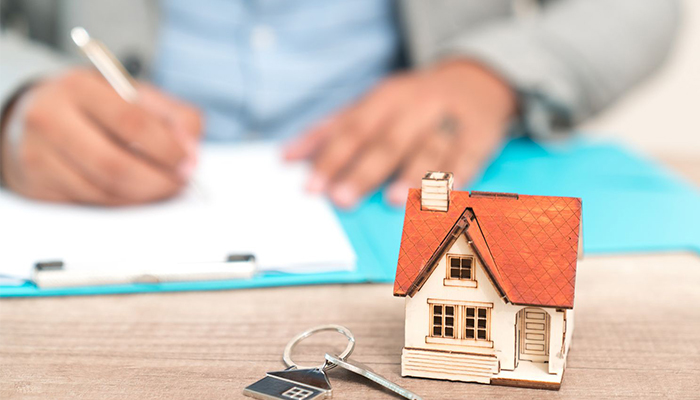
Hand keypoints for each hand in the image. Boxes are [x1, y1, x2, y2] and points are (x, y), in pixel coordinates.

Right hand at [0, 69, 202, 205]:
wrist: (39, 115)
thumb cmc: (97, 107)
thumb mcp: (135, 96)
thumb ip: (173, 116)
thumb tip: (190, 149)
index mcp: (79, 87)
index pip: (131, 122)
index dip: (167, 148)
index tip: (188, 162)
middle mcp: (50, 118)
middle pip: (114, 165)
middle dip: (157, 181)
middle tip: (179, 183)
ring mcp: (37, 154)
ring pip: (103, 190)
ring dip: (143, 195)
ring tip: (162, 187)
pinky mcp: (37, 185)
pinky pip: (90, 203)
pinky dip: (121, 202)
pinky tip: (135, 192)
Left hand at [285, 61, 515, 207]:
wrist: (477, 81)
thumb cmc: (413, 101)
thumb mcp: (372, 105)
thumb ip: (330, 130)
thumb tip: (286, 157)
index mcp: (387, 98)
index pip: (354, 129)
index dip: (331, 158)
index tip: (311, 187)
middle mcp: (417, 106)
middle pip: (388, 141)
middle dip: (364, 171)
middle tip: (342, 199)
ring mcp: (450, 120)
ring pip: (429, 149)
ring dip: (410, 175)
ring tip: (391, 200)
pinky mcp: (480, 136)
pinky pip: (468, 159)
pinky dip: (457, 178)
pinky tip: (444, 197)